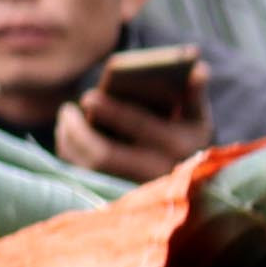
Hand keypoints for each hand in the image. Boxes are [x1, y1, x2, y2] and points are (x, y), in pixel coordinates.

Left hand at [51, 54, 209, 182]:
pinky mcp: (116, 199)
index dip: (110, 110)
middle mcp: (158, 175)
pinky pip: (83, 178)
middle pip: (103, 155)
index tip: (87, 96)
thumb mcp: (196, 116)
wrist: (189, 183)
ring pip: (88, 168)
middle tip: (67, 110)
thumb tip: (199, 67)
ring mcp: (136, 191)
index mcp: (179, 146)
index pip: (138, 126)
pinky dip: (71, 154)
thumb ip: (195, 91)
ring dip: (70, 141)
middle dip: (79, 130)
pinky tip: (67, 134)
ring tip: (66, 117)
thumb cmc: (186, 137)